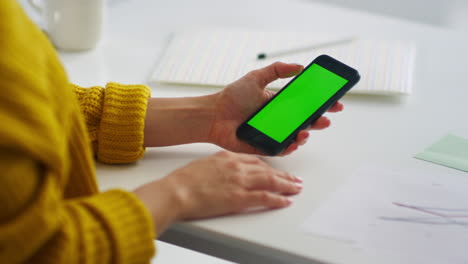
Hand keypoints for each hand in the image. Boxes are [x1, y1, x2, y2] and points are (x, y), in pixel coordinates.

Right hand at [133, 151, 301, 233]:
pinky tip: (285, 201)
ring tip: (296, 188)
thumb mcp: (203, 165)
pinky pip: (265, 197)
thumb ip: (218, 166)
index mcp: (227, 156)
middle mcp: (237, 166)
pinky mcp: (239, 197)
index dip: (267, 166)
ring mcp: (239, 181)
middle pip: (267, 169)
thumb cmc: (184, 181)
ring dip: (286, 184)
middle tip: (294, 179)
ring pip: (270, 181)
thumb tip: (222, 173)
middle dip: (283, 175)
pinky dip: (277, 199)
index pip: (254, 159)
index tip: (274, 169)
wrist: (177, 191)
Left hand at [208, 62, 343, 155]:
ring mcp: (272, 134)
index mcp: (278, 104)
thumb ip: (277, 70)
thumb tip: (300, 66)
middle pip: (304, 122)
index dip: (321, 104)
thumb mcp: (255, 78)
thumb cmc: (231, 97)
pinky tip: (294, 142)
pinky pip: (281, 149)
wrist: (212, 115)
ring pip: (295, 137)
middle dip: (319, 120)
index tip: (334, 102)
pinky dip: (289, 147)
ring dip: (305, 135)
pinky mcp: (264, 146)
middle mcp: (278, 120)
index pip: (305, 104)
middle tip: (326, 118)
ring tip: (306, 131)